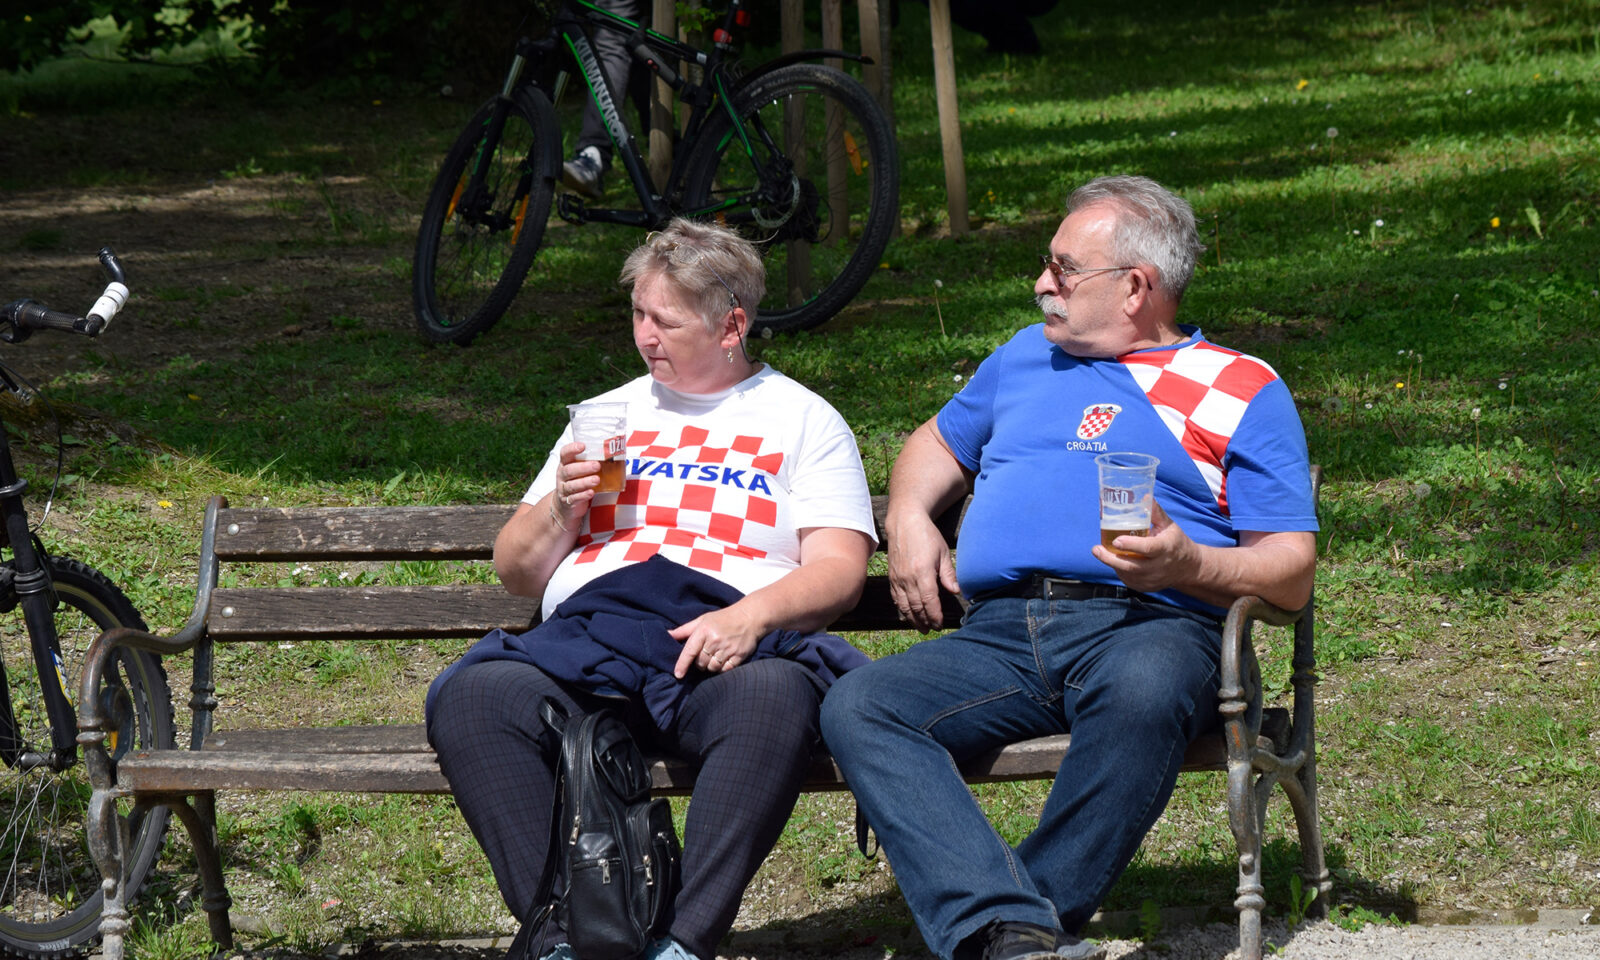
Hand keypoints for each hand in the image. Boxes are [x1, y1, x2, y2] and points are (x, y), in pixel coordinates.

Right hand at [550, 441, 600, 527]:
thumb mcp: (579, 470)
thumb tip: (614, 452)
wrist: (565, 505)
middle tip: (597, 465)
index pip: (565, 453)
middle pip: (569, 470)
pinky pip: (575, 498)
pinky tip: (592, 492)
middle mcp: (562, 475)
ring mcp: (563, 489)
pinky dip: (583, 495)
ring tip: (597, 480)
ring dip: (585, 482)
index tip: (583, 446)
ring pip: (572, 485)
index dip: (572, 449)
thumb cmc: (576, 481)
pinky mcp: (568, 501)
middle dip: (583, 467)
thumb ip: (590, 462)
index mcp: (565, 464)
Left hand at [670, 604, 761, 678]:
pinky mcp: (739, 655)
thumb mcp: (703, 620)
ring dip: (711, 666)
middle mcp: (715, 640)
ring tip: (715, 657)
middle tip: (705, 654)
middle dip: (700, 662)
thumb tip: (667, 634)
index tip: (678, 674)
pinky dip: (722, 669)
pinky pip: (725, 670)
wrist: (750, 617)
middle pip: (700, 662)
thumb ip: (684, 630)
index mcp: (704, 630)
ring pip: (712, 668)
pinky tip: (723, 660)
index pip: (689, 651)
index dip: (682, 664)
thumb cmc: (723, 618)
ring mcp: (728, 648)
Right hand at [887, 512, 958, 632]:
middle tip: (933, 629)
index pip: (929, 601)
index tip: (940, 624)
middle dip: (925, 621)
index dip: (935, 615)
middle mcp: (907, 578)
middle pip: (916, 607)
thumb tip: (956, 591)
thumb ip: (948, 574)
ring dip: (913, 619)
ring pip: (904, 606)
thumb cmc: (927, 536)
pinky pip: (895, 598)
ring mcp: (897, 578)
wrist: (904, 522)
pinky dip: (902, 609)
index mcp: (922, 572)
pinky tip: (908, 615)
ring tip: (922, 627)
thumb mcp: (943, 553)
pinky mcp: (891, 577)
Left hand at [1092, 501, 1197, 593]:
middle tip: (1096, 549)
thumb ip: (1154, 512)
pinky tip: (1115, 561)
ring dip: (1112, 563)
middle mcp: (1159, 567)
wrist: (1188, 568)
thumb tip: (1143, 495)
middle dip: (1111, 559)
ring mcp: (1153, 580)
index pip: (1148, 548)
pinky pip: (1128, 580)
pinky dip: (1119, 571)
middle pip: (1132, 566)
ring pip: (1127, 574)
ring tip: (1101, 552)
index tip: (1116, 541)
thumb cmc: (1175, 542)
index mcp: (1165, 548)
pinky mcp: (1147, 587)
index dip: (1131, 545)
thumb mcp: (1169, 525)